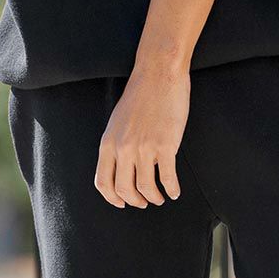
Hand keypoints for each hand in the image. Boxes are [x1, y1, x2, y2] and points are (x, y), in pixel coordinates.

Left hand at [94, 61, 191, 207]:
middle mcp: (123, 148)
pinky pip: (168, 178)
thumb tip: (121, 167)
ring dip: (154, 198)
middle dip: (135, 201)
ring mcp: (144, 148)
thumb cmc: (140, 95)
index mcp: (108, 143)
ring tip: (160, 197)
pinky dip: (172, 189)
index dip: (113, 198)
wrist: (158, 74)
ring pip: (146, 188)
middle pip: (124, 190)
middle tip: (144, 202)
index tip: (123, 203)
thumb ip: (116, 144)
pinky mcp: (165, 146)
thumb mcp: (117, 122)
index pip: (103, 182)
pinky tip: (174, 191)